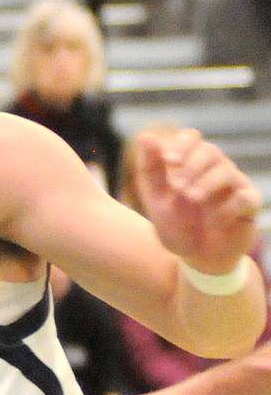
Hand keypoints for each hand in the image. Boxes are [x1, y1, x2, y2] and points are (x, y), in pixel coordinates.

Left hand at [133, 129, 261, 275]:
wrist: (194, 257)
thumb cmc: (177, 225)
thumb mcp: (157, 200)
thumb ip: (151, 169)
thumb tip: (145, 136)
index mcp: (192, 164)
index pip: (191, 138)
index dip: (182, 145)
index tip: (169, 161)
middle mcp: (215, 169)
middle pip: (210, 151)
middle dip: (192, 166)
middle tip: (177, 187)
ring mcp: (234, 185)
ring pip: (226, 171)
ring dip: (206, 184)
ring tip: (192, 199)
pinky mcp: (249, 205)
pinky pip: (244, 198)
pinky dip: (226, 209)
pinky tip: (212, 222)